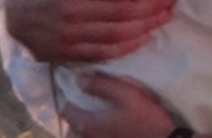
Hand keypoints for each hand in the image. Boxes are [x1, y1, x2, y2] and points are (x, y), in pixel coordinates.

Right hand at [4, 0, 173, 62]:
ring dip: (144, 27)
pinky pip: (104, 52)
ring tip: (164, 18)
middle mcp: (72, 13)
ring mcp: (70, 36)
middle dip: (150, 8)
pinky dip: (127, 47)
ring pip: (115, 34)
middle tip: (169, 2)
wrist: (17, 16)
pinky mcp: (70, 52)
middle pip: (120, 13)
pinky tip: (144, 37)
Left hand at [61, 74, 177, 137]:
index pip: (66, 110)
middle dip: (75, 114)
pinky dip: (94, 134)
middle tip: (85, 102)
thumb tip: (78, 79)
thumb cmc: (146, 117)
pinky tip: (108, 128)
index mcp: (88, 124)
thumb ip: (100, 85)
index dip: (68, 95)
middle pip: (72, 127)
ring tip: (97, 117)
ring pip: (82, 136)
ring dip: (84, 127)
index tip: (74, 86)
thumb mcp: (126, 94)